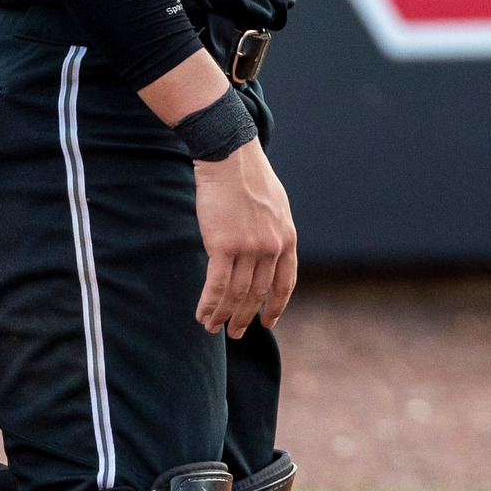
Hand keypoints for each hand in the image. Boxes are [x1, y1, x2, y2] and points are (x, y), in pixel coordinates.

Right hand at [192, 138, 297, 337]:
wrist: (230, 157)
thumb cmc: (249, 178)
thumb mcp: (276, 206)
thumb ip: (275, 232)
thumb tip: (269, 254)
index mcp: (287, 237)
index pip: (285, 283)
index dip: (276, 306)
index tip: (267, 323)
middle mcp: (271, 247)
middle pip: (258, 293)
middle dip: (246, 318)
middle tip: (235, 333)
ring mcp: (249, 247)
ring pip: (236, 294)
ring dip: (223, 315)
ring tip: (213, 328)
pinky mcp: (223, 245)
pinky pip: (216, 286)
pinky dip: (209, 305)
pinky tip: (202, 315)